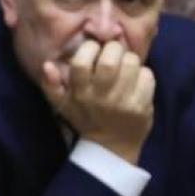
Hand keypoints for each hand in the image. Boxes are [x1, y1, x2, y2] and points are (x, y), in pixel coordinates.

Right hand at [41, 40, 154, 164]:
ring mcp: (123, 102)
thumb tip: (47, 64)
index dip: (89, 49)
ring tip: (125, 66)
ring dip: (130, 59)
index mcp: (80, 93)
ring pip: (131, 63)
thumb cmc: (85, 119)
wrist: (110, 147)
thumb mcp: (62, 104)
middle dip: (113, 49)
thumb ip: (50, 84)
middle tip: (113, 53)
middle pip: (110, 59)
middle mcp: (101, 97)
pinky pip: (147, 76)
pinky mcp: (142, 106)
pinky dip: (143, 74)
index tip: (93, 50)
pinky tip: (136, 81)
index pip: (81, 62)